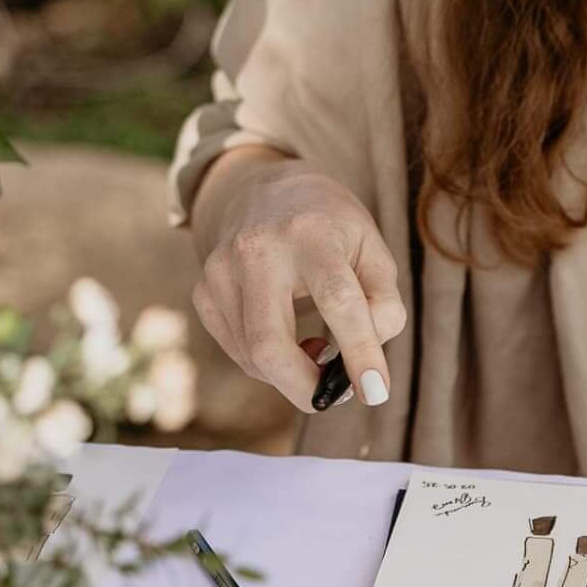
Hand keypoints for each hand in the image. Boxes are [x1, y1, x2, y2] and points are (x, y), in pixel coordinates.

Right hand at [192, 160, 404, 413]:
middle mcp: (257, 250)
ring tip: (317, 349)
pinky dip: (266, 363)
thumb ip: (383, 302)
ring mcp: (221, 272)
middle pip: (272, 344)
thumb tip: (366, 356)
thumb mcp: (372, 248)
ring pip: (253, 357)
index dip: (360, 351)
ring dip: (291, 373)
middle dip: (305, 388)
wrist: (266, 191)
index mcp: (310, 234)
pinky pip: (237, 351)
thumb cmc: (331, 227)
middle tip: (334, 396)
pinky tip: (286, 336)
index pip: (338, 300)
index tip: (376, 392)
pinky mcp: (203, 293)